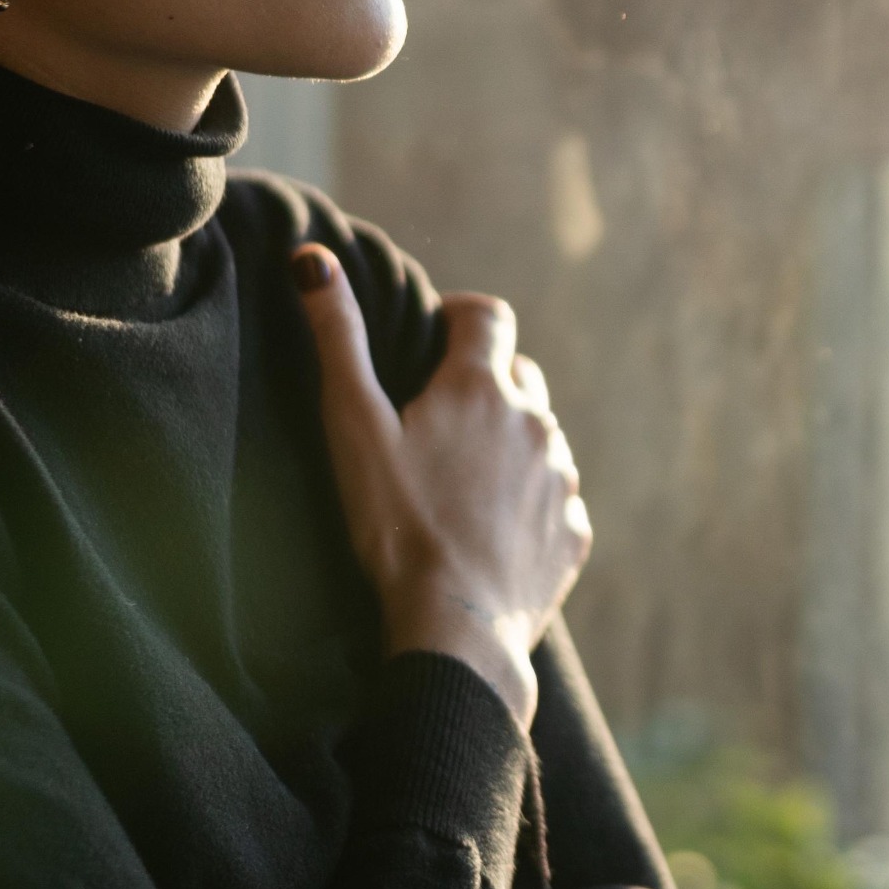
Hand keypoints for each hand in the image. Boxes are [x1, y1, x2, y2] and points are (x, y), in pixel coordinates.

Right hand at [294, 246, 590, 726]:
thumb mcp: (353, 428)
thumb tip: (313, 259)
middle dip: (486, 382)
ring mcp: (562, 479)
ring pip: (540, 438)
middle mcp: (535, 423)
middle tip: (439, 421)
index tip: (436, 337)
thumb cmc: (396, 527)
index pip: (489, 315)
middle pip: (519, 376)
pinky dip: (529, 503)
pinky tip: (489, 532)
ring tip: (461, 484)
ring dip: (509, 445)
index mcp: (481, 388)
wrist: (455, 629)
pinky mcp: (574, 533)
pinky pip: (556, 500)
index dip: (462, 317)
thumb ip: (337, 339)